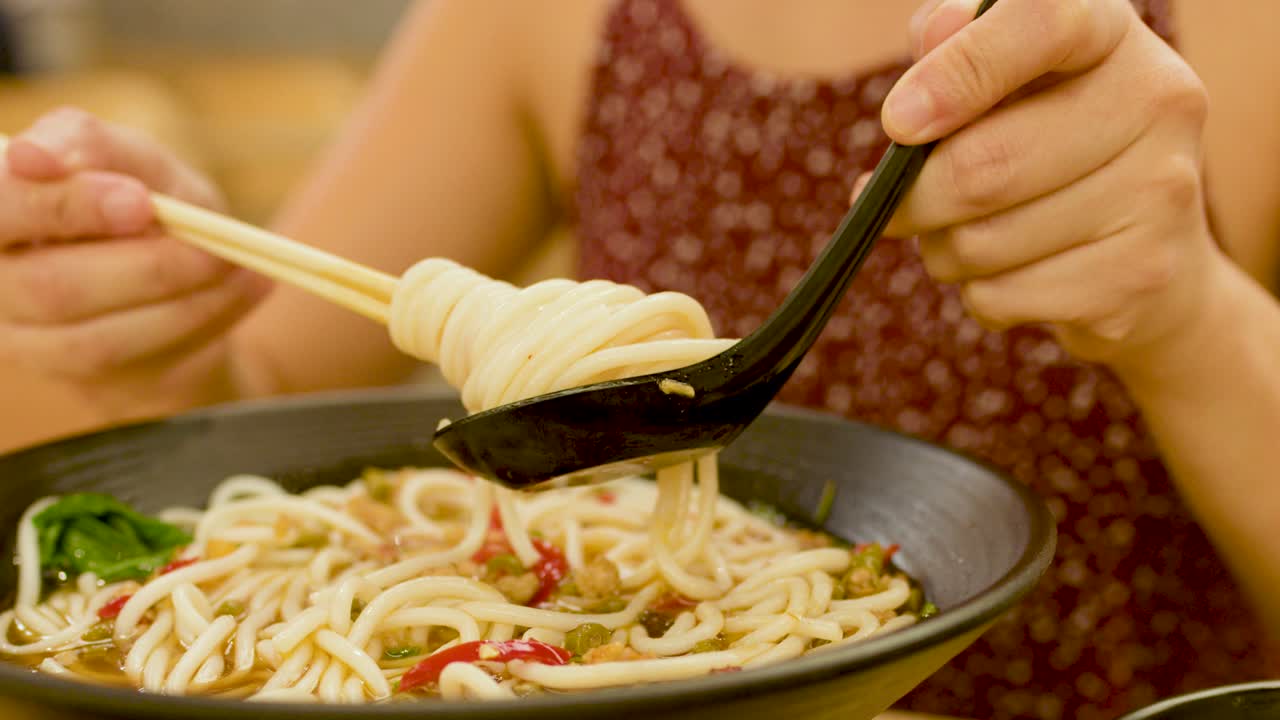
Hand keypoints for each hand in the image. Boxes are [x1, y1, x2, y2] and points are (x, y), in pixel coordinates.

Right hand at [0, 108, 270, 413]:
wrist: (181, 285)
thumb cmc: (146, 211)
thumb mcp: (137, 165)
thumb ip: (94, 147)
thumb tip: (36, 155)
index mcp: (1, 214)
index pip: (1, 209)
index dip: (65, 206)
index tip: (139, 201)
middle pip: (46, 287)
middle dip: (142, 267)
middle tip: (211, 247)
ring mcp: (29, 341)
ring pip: (96, 336)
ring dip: (181, 299)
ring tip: (235, 264)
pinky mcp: (78, 378)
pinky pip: (137, 360)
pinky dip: (198, 319)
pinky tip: (240, 288)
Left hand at [868, 0, 1218, 370]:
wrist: (1156, 258)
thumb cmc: (1048, 144)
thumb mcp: (1007, 80)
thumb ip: (960, 44)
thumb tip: (931, 37)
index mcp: (1112, 34)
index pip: (1043, 22)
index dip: (959, 72)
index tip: (898, 123)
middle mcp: (1156, 102)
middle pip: (985, 165)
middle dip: (913, 199)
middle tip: (894, 207)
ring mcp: (1159, 192)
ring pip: (980, 242)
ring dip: (942, 251)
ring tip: (967, 238)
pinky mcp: (1139, 275)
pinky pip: (1000, 297)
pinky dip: (979, 295)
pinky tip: (1014, 276)